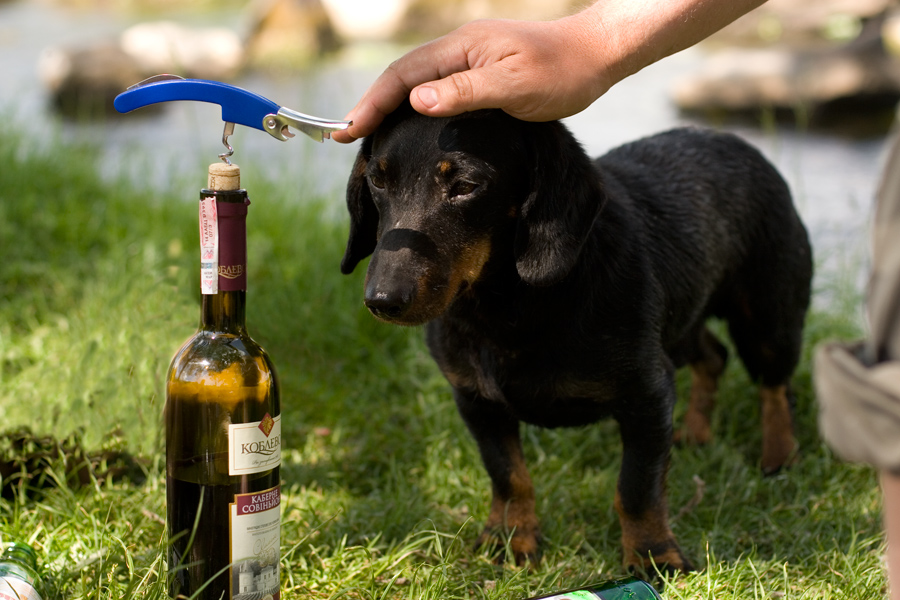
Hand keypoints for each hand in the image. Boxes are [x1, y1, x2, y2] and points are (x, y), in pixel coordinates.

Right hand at [331, 0, 767, 143]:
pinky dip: (413, 108)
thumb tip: (416, 101)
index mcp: (460, 48)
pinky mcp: (479, 73)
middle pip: (401, 77)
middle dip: (371, 106)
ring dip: (389, 107)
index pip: (402, 76)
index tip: (347, 131)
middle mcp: (458, 50)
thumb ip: (465, 92)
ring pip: (416, 82)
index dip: (372, 103)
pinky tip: (410, 127)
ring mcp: (468, 61)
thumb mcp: (513, 86)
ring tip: (367, 136)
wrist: (595, 57)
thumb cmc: (560, 72)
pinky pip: (435, 89)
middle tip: (346, 138)